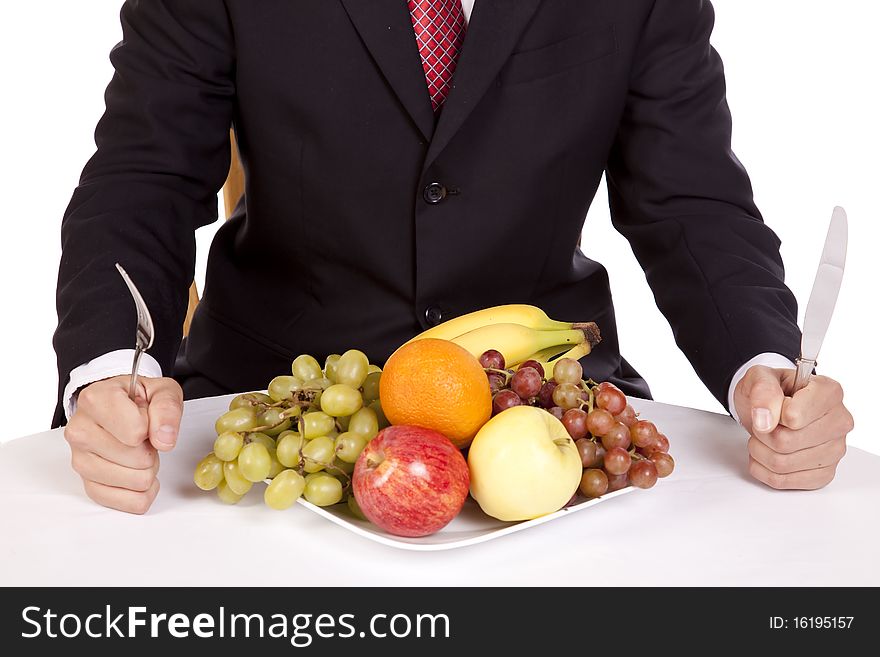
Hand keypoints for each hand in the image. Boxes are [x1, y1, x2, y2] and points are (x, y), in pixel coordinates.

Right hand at [63, 375, 183, 513]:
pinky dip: (142, 493)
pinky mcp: (88, 484)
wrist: (117, 406)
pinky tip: (139, 474)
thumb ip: (167, 408)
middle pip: (138, 459)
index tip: (145, 419)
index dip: (151, 427)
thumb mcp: (161, 390)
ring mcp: (80, 460)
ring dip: (148, 470)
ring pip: (135, 482)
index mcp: (95, 400)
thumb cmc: (138, 399)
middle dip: (152, 450)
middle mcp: (80, 431)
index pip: (135, 431)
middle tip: (144, 438)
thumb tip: (164, 439)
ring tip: (139, 451)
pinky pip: (126, 503)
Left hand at [734, 366, 852, 489]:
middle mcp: (839, 422)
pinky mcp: (824, 473)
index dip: (772, 414)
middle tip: (763, 422)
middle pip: (785, 442)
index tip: (770, 407)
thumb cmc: (770, 392)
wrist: (770, 407)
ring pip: (782, 464)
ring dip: (760, 451)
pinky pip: (783, 481)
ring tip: (763, 436)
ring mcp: (835, 450)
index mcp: (829, 393)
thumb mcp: (759, 378)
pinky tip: (765, 454)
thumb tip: (765, 421)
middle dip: (762, 433)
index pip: (794, 416)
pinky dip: (763, 469)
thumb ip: (762, 392)